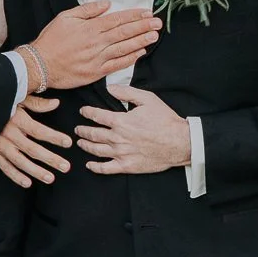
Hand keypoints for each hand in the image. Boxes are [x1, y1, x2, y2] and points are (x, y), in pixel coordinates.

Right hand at [0, 95, 70, 187]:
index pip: (40, 131)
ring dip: (36, 171)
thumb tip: (56, 103)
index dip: (55, 137)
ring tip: (50, 178)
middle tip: (66, 167)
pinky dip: (16, 176)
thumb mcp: (15, 98)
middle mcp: (10, 135)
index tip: (68, 143)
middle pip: (34, 150)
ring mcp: (0, 147)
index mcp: (18, 120)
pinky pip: (5, 168)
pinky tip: (28, 183)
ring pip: (21, 162)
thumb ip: (36, 103)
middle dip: (51, 159)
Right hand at [29, 1, 161, 87]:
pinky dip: (130, 59)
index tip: (147, 13)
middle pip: (125, 33)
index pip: (118, 19)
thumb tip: (106, 4)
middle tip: (157, 23)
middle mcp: (96, 42)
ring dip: (141, 41)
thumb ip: (87, 10)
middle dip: (143, 27)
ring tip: (154, 36)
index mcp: (90, 28)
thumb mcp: (66, 17)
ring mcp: (97, 58)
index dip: (134, 16)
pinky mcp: (95, 72)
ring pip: (124, 48)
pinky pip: (117, 65)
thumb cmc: (51, 40)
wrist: (39, 64)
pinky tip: (140, 53)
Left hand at [75, 84, 189, 174]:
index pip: (96, 115)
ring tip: (80, 142)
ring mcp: (121, 153)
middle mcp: (117, 138)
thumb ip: (126, 92)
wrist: (179, 142)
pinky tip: (90, 164)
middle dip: (82, 130)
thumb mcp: (147, 99)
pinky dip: (95, 167)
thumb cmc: (165, 121)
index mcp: (121, 121)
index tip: (83, 111)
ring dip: (85, 146)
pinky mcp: (127, 166)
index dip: (87, 112)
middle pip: (92, 134)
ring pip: (96, 150)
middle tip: (78, 129)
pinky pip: (106, 168)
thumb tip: (110, 88)